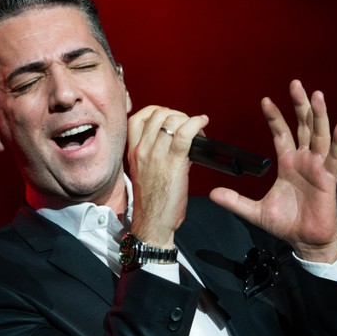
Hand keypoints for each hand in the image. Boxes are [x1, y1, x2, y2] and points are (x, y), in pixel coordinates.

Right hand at [125, 106, 209, 246]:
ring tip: (197, 129)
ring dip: (188, 119)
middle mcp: (142, 150)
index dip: (156, 112)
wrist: (152, 223)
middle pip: (157, 114)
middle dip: (176, 114)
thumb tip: (176, 143)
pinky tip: (202, 124)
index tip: (169, 118)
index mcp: (133, 152)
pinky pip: (185, 133)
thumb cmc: (152, 203)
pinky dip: (197, 123)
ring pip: (171, 120)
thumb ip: (154, 155)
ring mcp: (156, 155)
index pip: (138, 118)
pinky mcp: (173, 162)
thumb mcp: (144, 173)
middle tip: (187, 125)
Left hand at [210, 80, 336, 262]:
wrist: (305, 241)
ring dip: (319, 115)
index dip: (274, 117)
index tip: (265, 100)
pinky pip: (335, 156)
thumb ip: (235, 201)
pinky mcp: (329, 178)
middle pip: (302, 126)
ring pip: (319, 135)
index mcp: (287, 163)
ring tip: (317, 95)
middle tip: (295, 83)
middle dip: (299, 105)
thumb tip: (212, 194)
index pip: (280, 133)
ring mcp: (318, 167)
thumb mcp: (255, 212)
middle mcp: (304, 160)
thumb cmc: (286, 224)